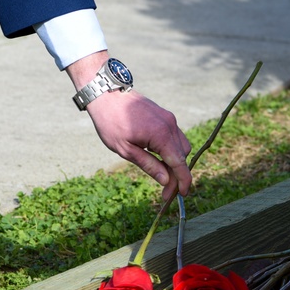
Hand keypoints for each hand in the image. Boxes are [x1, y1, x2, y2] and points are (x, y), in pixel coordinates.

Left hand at [67, 52, 191, 200]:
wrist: (105, 94)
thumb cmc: (111, 122)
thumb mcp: (126, 149)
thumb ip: (149, 165)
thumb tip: (166, 181)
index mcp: (161, 135)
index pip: (179, 163)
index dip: (183, 181)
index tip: (182, 195)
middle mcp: (169, 125)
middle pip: (183, 155)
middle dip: (177, 174)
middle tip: (165, 190)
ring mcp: (168, 118)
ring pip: (181, 145)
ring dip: (175, 161)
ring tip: (161, 173)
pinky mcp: (164, 115)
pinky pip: (174, 136)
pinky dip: (171, 149)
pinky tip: (157, 156)